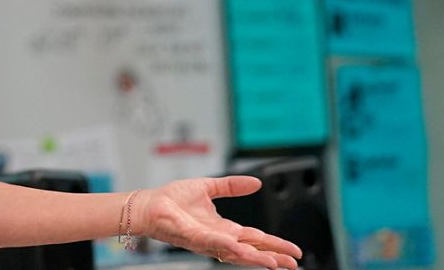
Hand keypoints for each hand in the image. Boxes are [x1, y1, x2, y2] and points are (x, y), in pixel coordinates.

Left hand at [131, 176, 301, 268]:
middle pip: (251, 250)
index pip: (255, 239)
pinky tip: (239, 248)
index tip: (294, 251)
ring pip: (235, 253)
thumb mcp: (209, 187)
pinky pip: (211, 243)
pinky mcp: (192, 237)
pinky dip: (226, 246)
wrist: (149, 203)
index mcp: (224, 228)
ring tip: (275, 263)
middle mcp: (218, 238)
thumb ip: (232, 186)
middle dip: (273, 257)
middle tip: (294, 264)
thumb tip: (256, 182)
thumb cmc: (172, 199)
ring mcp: (206, 240)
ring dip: (255, 258)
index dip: (275, 244)